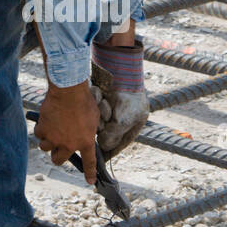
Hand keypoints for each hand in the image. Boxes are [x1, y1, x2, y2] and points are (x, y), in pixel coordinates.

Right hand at [35, 82, 98, 183]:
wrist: (68, 91)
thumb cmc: (84, 101)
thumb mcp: (94, 118)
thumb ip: (89, 129)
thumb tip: (85, 131)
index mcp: (85, 142)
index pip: (89, 162)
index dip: (89, 173)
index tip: (90, 181)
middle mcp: (69, 144)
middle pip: (58, 160)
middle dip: (57, 155)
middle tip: (57, 148)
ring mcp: (54, 138)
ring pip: (45, 148)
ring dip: (47, 141)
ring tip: (51, 129)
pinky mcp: (43, 130)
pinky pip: (38, 133)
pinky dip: (41, 128)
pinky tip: (46, 119)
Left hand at [90, 37, 148, 157]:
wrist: (119, 66)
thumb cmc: (127, 95)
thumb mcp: (123, 120)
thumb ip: (113, 136)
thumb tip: (103, 146)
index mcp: (133, 122)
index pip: (119, 142)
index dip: (109, 151)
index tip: (100, 159)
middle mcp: (121, 115)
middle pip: (105, 131)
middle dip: (103, 125)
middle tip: (105, 118)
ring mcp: (110, 105)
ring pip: (96, 118)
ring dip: (100, 110)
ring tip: (105, 101)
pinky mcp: (100, 96)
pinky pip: (93, 105)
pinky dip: (95, 99)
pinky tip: (100, 93)